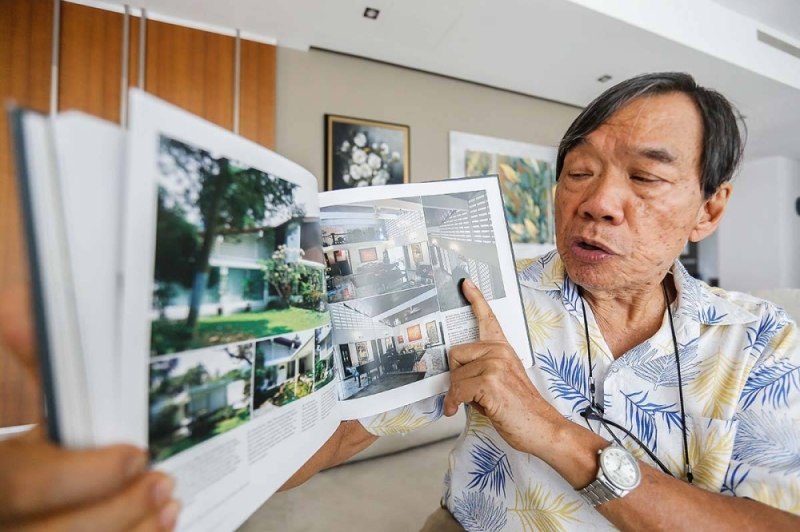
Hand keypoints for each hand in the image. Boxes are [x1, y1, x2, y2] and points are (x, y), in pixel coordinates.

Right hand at [0, 285, 180, 530]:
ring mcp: (12, 530)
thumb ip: (16, 340)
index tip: (133, 454)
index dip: (78, 477)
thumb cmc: (3, 397)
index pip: (14, 485)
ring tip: (167, 506)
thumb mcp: (0, 361)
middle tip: (161, 483)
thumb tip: (37, 315)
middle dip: (113, 513)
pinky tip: (153, 528)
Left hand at [443, 279, 565, 454]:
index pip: (488, 319)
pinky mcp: (490, 380)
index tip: (465, 284)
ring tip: (479, 404)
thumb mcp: (499, 383)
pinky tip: (457, 410)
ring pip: (454, 375)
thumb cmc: (520, 410)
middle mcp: (499, 351)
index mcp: (503, 350)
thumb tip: (455, 373)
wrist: (542, 428)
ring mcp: (495, 363)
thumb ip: (480, 370)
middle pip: (455, 354)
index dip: (476, 299)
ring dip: (458, 394)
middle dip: (456, 376)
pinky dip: (454, 403)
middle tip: (472, 393)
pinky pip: (457, 389)